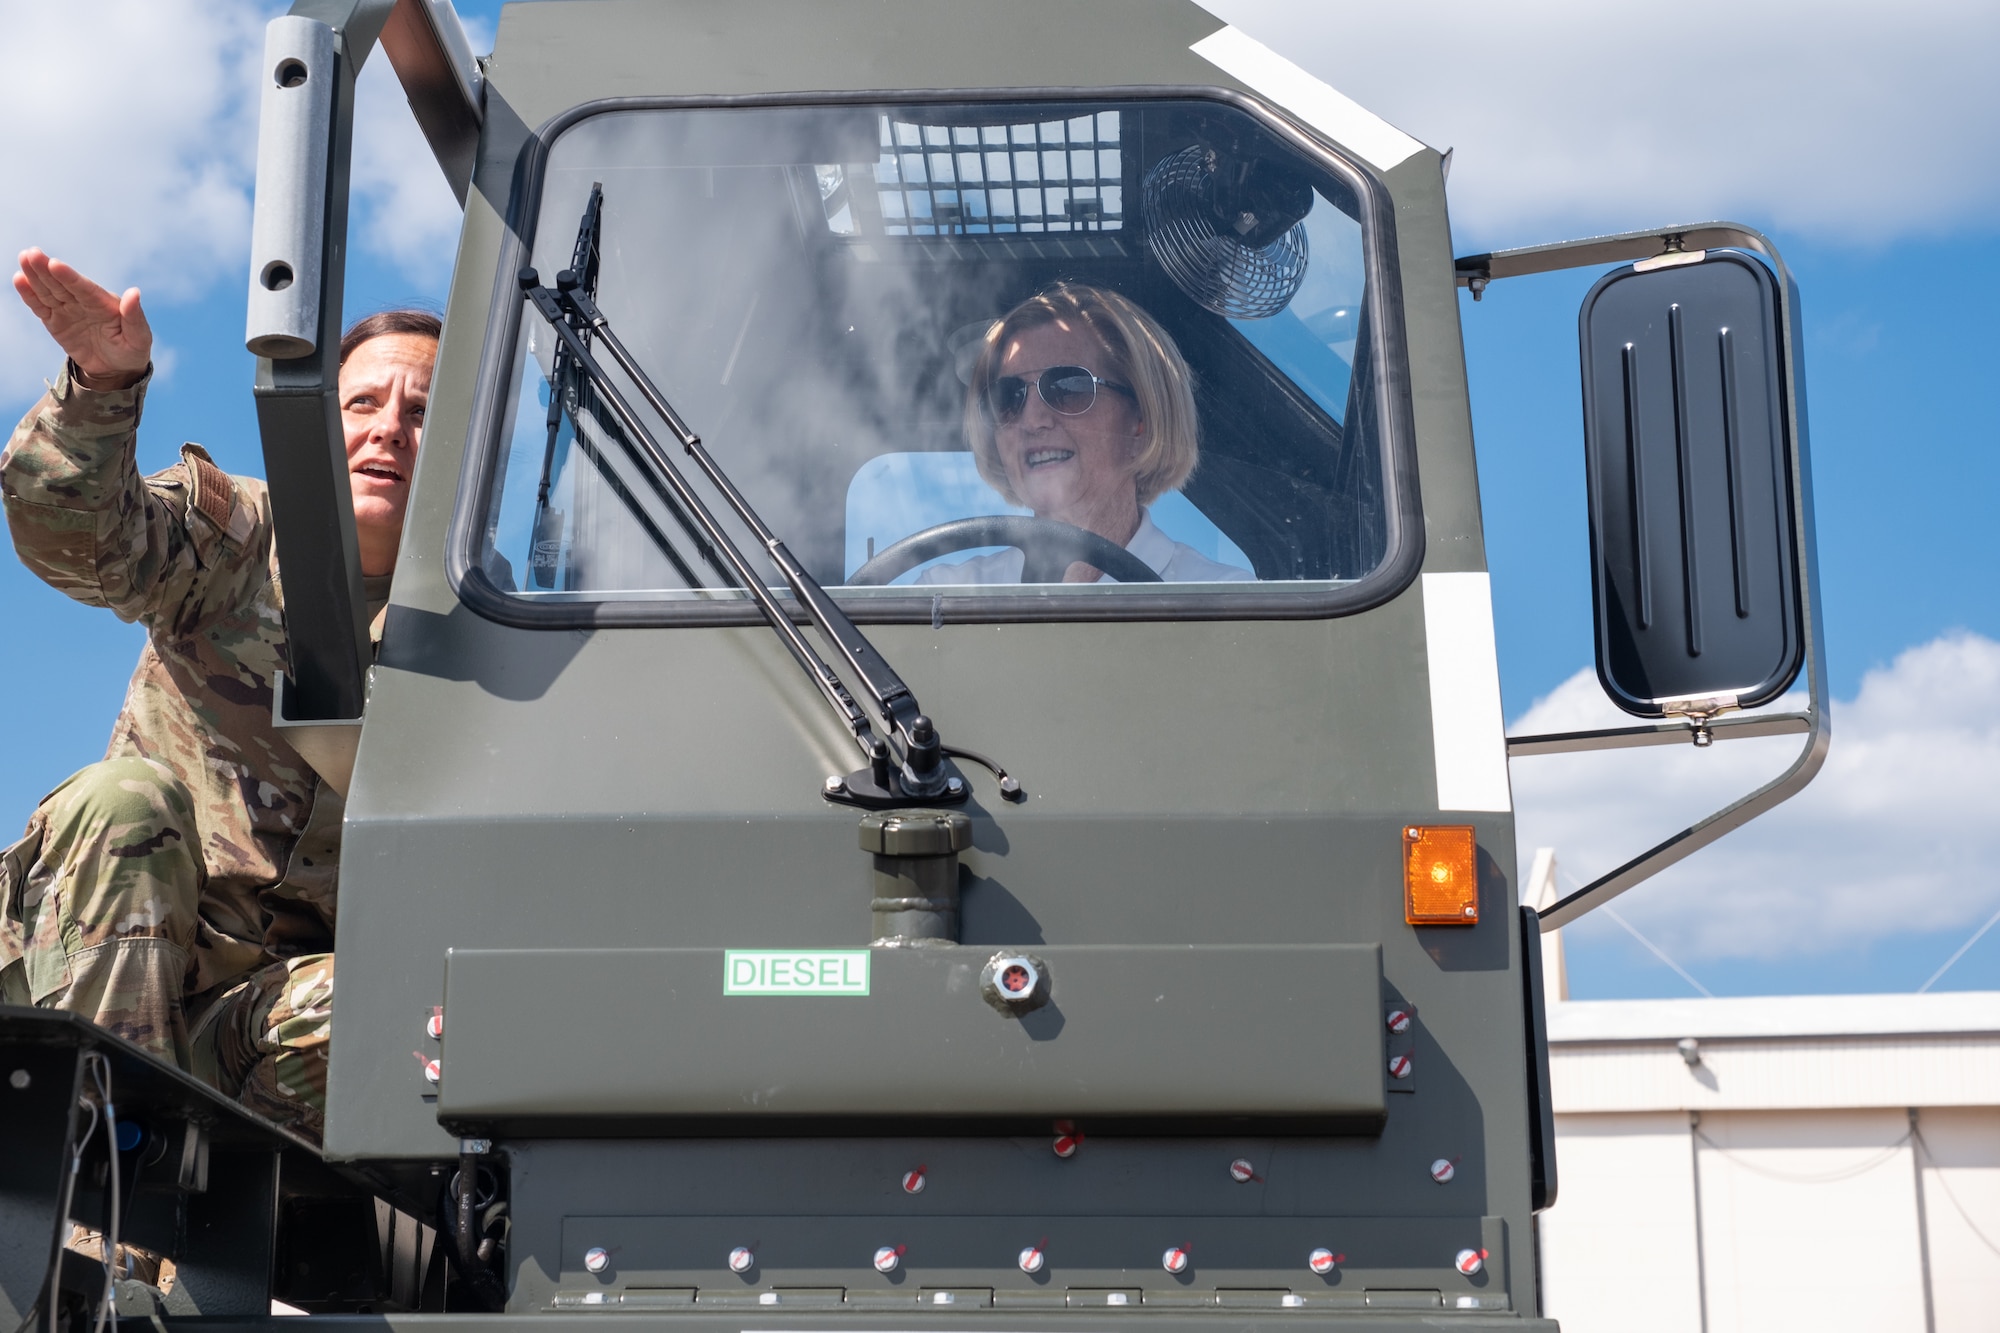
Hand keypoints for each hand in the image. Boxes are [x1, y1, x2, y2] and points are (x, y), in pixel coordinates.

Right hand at [12, 248, 151, 385]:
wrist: (116, 368)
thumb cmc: (132, 350)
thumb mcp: (140, 338)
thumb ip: (135, 317)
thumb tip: (134, 292)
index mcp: (104, 303)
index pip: (85, 288)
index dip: (70, 277)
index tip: (55, 264)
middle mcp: (83, 302)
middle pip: (62, 284)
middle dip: (46, 269)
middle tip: (31, 253)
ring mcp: (68, 309)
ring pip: (48, 291)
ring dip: (35, 276)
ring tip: (23, 259)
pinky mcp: (54, 320)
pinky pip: (40, 307)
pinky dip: (30, 295)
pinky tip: (19, 280)